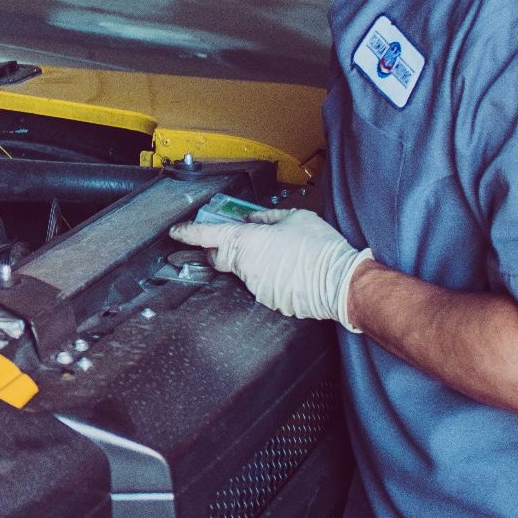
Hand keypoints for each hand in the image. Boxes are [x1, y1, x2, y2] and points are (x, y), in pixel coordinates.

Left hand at [170, 209, 372, 332]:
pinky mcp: (268, 300)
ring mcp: (255, 286)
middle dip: (220, 249)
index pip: (207, 236)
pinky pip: (261, 285)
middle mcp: (245, 265)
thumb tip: (253, 219)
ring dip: (253, 263)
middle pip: (219, 257)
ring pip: (243, 272)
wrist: (341, 281)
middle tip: (236, 241)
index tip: (176, 232)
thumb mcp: (295, 217)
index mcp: (246, 240)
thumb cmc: (320, 247)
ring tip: (282, 255)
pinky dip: (269, 277)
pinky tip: (289, 271)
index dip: (188, 233)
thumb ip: (267, 217)